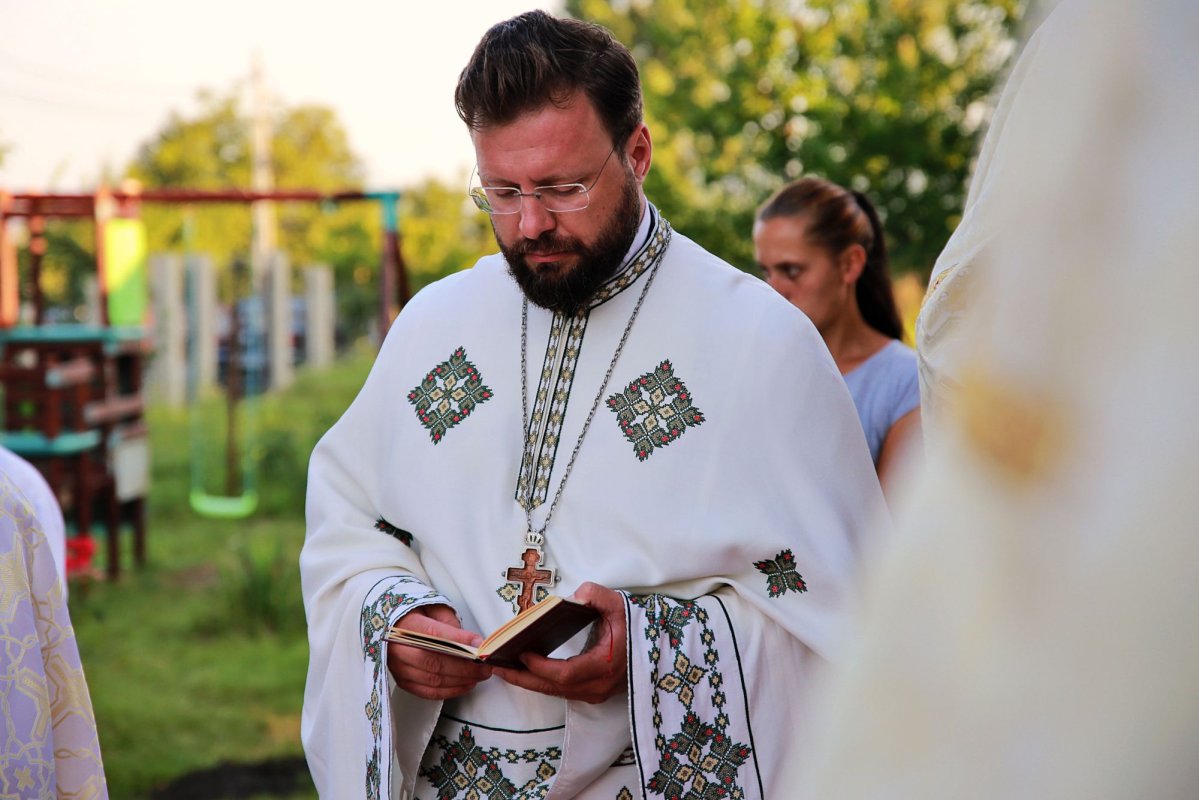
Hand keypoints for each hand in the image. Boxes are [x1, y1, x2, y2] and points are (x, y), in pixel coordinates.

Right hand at [387, 604, 492, 699]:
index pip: (433, 634)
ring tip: (479, 675)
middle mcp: (396, 648)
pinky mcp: (401, 680)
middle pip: (433, 661)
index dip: (458, 641)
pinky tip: (465, 685)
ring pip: (432, 679)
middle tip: (484, 666)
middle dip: (464, 666)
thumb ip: (449, 622)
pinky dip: (449, 691)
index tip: (479, 644)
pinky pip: (426, 692)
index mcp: (403, 624)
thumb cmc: (413, 613)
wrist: (390, 624)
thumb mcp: (431, 606)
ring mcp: (396, 667)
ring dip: (460, 680)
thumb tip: (470, 642)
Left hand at [493, 582, 626, 703]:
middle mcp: (598, 686)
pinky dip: (543, 681)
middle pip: (553, 688)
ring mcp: (596, 692)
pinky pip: (562, 690)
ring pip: (556, 691)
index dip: (540, 666)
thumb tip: (573, 596)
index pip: (564, 674)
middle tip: (497, 667)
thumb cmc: (636, 626)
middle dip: (523, 678)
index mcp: (604, 666)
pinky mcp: (594, 692)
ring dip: (530, 681)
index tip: (521, 652)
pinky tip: (527, 670)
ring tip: (505, 668)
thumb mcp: (618, 604)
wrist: (657, 646)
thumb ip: (596, 595)